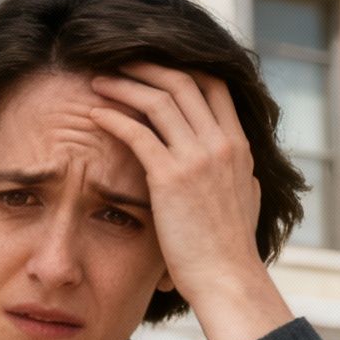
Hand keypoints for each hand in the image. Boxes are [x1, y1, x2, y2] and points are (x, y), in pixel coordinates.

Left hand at [86, 63, 293, 339]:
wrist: (226, 277)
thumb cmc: (228, 248)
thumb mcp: (244, 199)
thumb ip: (236, 173)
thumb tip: (234, 165)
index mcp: (238, 145)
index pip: (213, 86)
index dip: (182, 68)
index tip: (153, 66)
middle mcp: (221, 143)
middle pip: (183, 82)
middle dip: (147, 67)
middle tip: (118, 62)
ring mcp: (199, 157)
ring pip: (159, 100)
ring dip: (125, 85)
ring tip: (98, 81)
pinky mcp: (171, 178)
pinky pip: (137, 134)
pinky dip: (114, 119)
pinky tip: (94, 115)